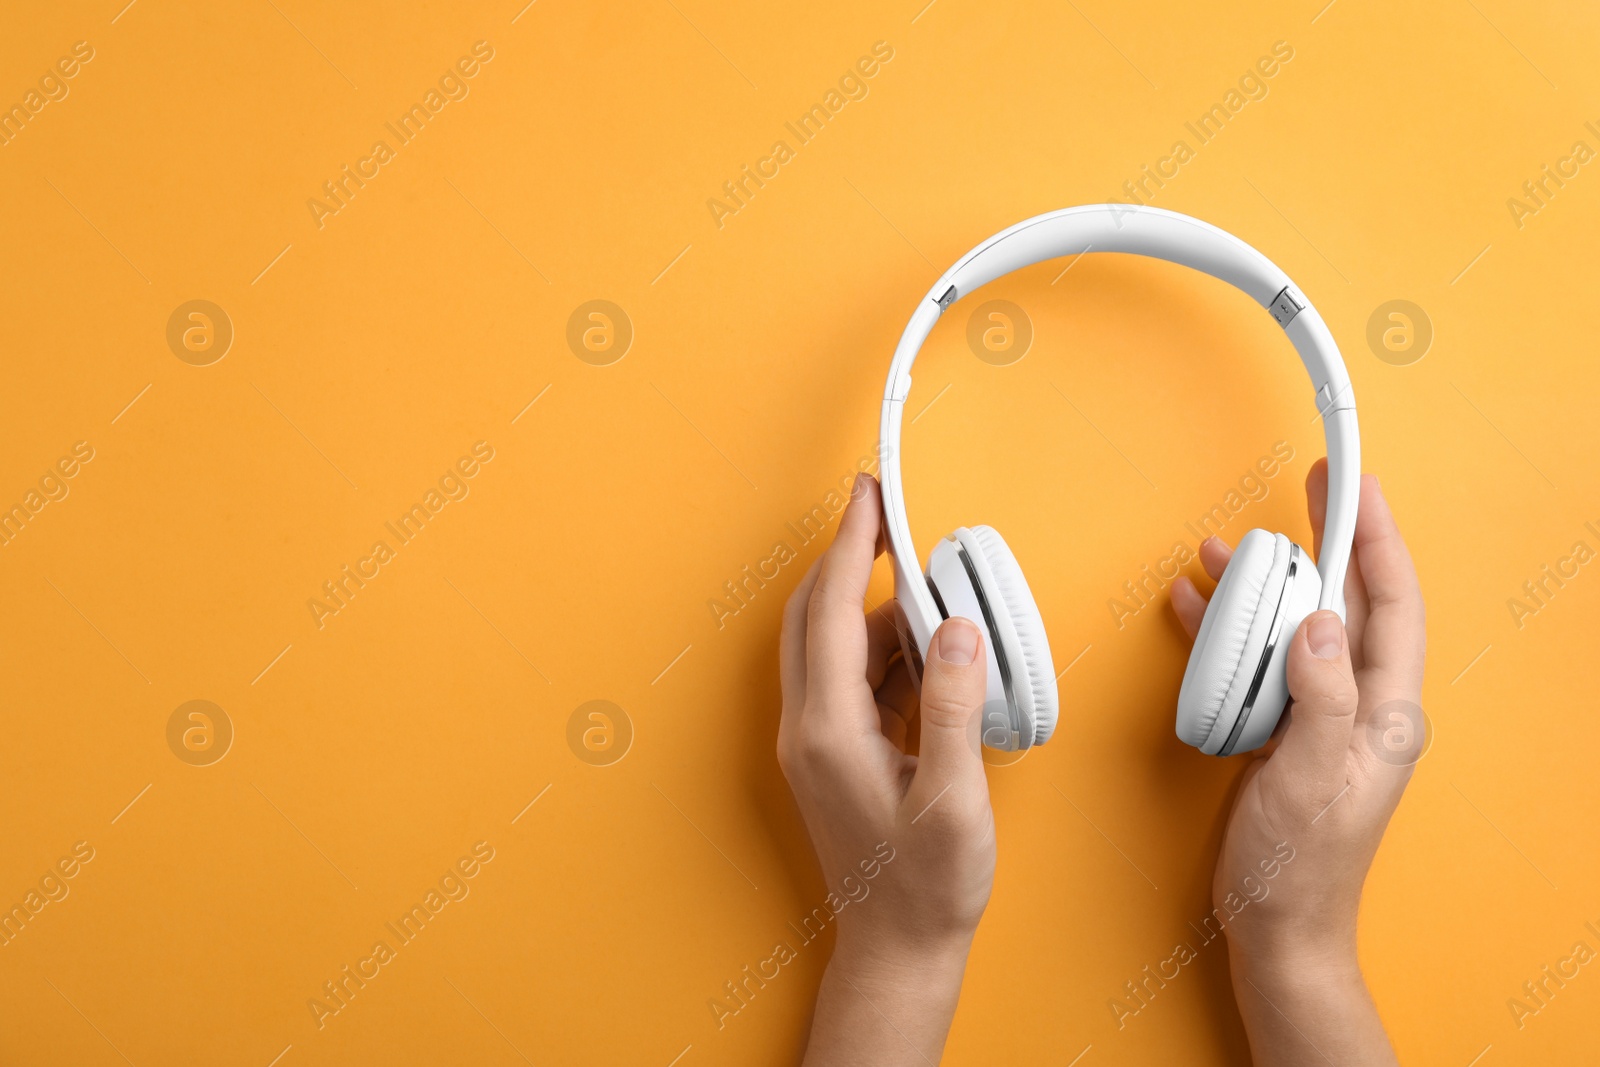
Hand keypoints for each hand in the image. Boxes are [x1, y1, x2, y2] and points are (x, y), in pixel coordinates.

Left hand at [778, 473, 994, 1064]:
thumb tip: (952, 628)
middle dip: (848, 560)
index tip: (869, 494)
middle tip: (890, 517)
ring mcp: (816, 742)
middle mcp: (807, 729)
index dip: (849, 546)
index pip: (828, 613)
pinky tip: (933, 654)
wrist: (898, 948)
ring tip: (939, 602)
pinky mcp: (834, 754)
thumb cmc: (926, 887)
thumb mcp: (954, 798)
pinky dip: (888, 654)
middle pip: (813, 618)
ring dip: (878, 614)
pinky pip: (853, 680)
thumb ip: (951, 706)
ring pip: (834, 648)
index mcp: (827, 733)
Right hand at [1172, 460, 1424, 1065]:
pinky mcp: (1278, 731)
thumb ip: (1319, 697)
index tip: (1355, 487)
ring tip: (1221, 551)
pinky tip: (1194, 607)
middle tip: (1303, 491)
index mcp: (1385, 713)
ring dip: (1260, 587)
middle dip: (1321, 544)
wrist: (1275, 927)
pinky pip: (1255, 663)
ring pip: (1293, 627)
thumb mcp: (1312, 778)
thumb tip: (1316, 621)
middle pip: (1345, 603)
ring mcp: (1317, 717)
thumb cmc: (1299, 867)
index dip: (1377, 539)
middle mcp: (1358, 706)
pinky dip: (1225, 631)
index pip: (1392, 604)